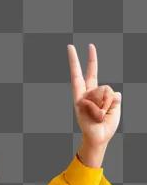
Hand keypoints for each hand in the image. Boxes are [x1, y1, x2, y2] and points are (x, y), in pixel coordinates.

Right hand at [68, 43, 120, 163]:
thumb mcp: (115, 107)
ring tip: (101, 115)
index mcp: (93, 93)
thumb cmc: (106, 125)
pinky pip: (98, 99)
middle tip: (68, 46)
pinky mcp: (80, 106)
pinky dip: (102, 108)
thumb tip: (113, 92)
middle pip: (79, 74)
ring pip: (102, 90)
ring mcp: (81, 100)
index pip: (91, 73)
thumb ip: (114, 97)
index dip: (91, 60)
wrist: (99, 139)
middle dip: (74, 60)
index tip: (89, 46)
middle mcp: (84, 94)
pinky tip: (97, 116)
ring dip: (107, 103)